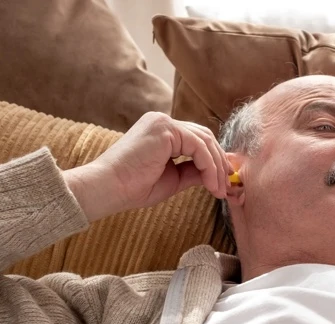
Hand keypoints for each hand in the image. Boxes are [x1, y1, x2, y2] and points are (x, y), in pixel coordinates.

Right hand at [64, 112, 231, 221]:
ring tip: (220, 190)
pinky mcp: (165, 129)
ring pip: (204, 141)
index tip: (222, 184)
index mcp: (160, 132)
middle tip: (227, 187)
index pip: (196, 140)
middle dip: (220, 163)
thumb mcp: (171, 179)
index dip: (213, 161)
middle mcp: (162, 122)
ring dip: (217, 167)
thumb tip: (213, 173)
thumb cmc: (132, 188)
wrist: (107, 189)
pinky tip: (211, 184)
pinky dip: (209, 166)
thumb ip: (192, 172)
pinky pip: (199, 146)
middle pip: (204, 137)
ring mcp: (163, 122)